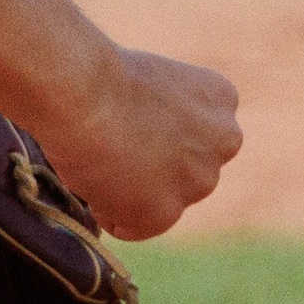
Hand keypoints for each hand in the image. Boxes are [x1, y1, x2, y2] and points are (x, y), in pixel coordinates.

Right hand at [43, 46, 241, 243]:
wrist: (80, 92)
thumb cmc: (98, 76)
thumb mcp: (151, 81)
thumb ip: (166, 115)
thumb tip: (146, 149)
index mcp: (221, 99)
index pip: (194, 135)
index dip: (152, 129)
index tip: (128, 115)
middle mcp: (224, 142)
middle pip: (183, 171)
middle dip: (150, 165)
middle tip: (111, 140)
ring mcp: (199, 180)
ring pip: (158, 201)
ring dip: (128, 190)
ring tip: (100, 156)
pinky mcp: (166, 214)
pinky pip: (129, 226)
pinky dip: (106, 210)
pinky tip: (93, 176)